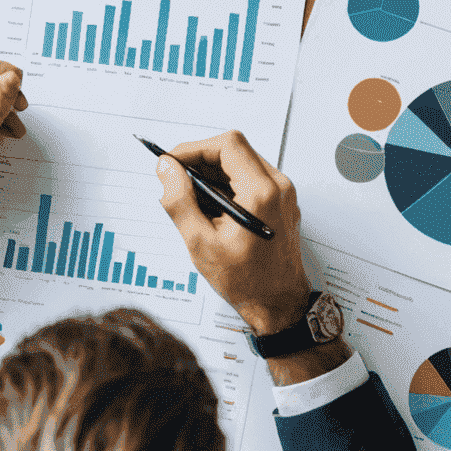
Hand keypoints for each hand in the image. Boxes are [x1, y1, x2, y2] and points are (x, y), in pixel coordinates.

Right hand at [154, 131, 309, 335]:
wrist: (279, 306)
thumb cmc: (245, 281)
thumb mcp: (201, 243)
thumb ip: (179, 201)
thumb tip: (167, 169)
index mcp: (262, 193)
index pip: (227, 145)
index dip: (194, 148)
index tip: (173, 163)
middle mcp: (279, 187)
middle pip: (235, 150)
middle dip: (201, 161)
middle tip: (177, 180)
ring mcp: (283, 194)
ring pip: (242, 162)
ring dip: (213, 174)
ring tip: (193, 201)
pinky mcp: (281, 202)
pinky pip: (251, 178)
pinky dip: (227, 185)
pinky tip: (211, 210)